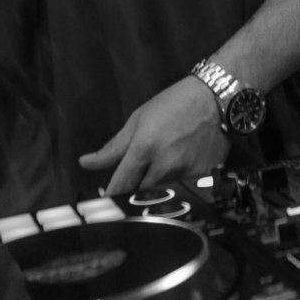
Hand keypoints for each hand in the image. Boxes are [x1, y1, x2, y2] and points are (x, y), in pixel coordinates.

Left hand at [79, 77, 229, 193]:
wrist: (215, 98)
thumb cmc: (172, 105)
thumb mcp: (138, 120)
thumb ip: (112, 147)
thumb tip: (84, 163)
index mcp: (144, 148)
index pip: (121, 184)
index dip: (110, 196)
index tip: (105, 200)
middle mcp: (164, 165)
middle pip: (140, 194)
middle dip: (132, 194)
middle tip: (132, 187)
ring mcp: (186, 174)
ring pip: (162, 196)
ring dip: (154, 193)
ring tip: (156, 180)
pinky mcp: (205, 178)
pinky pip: (185, 193)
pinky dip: (178, 190)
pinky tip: (179, 178)